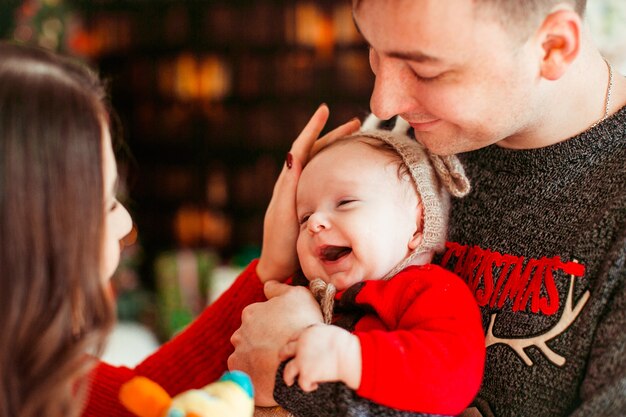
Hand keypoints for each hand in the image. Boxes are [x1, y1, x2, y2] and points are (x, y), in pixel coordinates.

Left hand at [228, 281, 323, 405]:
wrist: (300, 360)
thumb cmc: (301, 325)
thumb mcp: (298, 295)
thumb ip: (279, 288)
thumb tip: (268, 285)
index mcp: (251, 312)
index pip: (257, 316)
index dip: (272, 323)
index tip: (285, 330)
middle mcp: (239, 332)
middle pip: (250, 335)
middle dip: (262, 339)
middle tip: (281, 346)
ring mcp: (238, 354)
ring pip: (246, 354)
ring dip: (257, 356)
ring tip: (277, 362)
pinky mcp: (239, 373)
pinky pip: (245, 371)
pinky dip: (255, 372)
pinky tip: (270, 372)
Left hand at [256, 104, 360, 281]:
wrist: (279, 266)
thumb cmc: (281, 241)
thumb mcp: (283, 212)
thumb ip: (288, 185)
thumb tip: (294, 153)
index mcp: (289, 181)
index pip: (302, 146)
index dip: (313, 127)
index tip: (324, 109)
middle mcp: (296, 184)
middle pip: (317, 152)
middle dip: (335, 136)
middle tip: (356, 124)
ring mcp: (304, 195)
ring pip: (323, 165)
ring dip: (338, 151)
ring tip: (357, 141)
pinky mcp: (311, 206)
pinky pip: (326, 180)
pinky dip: (338, 170)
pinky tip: (351, 171)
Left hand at [280, 324, 361, 391]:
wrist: (349, 354)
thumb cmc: (346, 343)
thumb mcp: (330, 331)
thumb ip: (320, 335)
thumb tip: (321, 340)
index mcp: (307, 332)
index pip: (294, 337)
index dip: (292, 343)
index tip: (292, 347)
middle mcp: (301, 345)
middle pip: (285, 350)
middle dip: (282, 356)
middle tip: (282, 360)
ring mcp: (302, 360)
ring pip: (287, 371)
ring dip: (287, 377)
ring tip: (289, 381)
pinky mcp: (306, 374)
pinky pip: (302, 383)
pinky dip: (308, 386)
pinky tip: (314, 386)